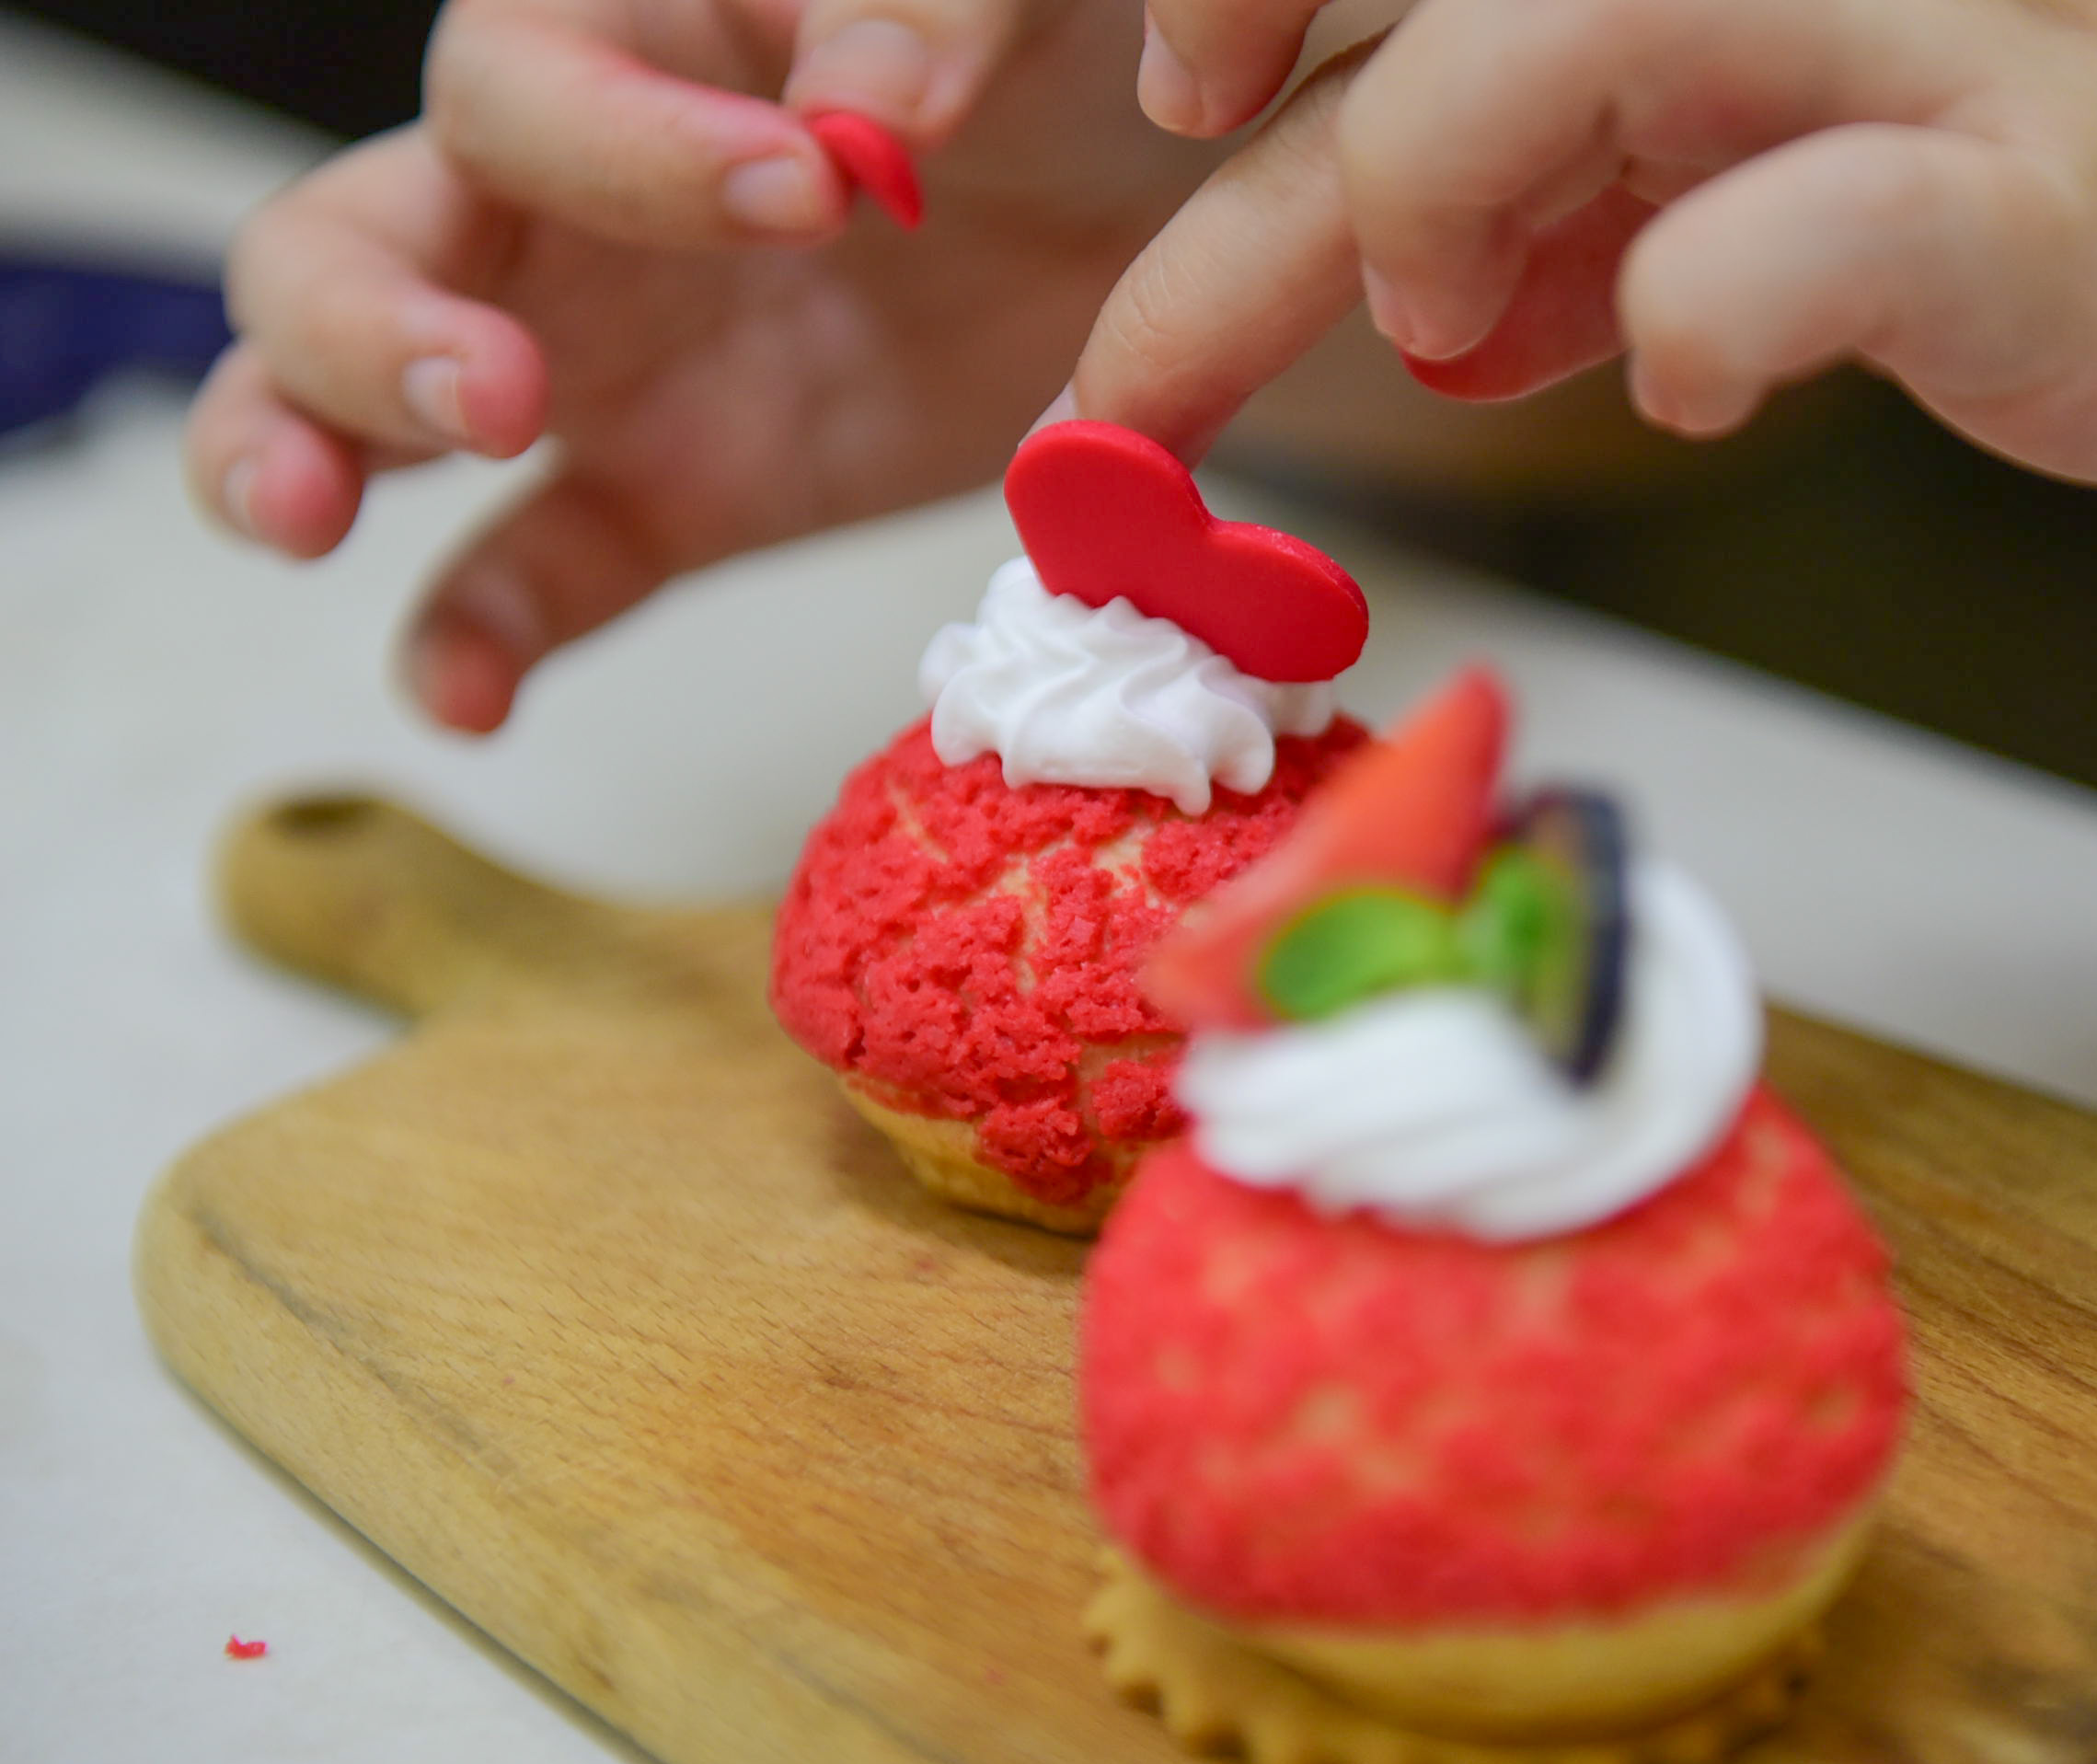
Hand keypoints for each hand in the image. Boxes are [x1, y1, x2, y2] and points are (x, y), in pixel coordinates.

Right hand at [185, 0, 1216, 731]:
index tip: (808, 189)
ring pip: (359, 397)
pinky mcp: (665, 493)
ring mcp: (590, 358)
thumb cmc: (1044, 60)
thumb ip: (919, 14)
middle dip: (367, 320)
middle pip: (349, 237)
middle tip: (492, 396)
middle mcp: (558, 195)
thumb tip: (865, 109)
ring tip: (305, 516)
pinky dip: (477, 636)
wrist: (1131, 210)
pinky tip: (465, 701)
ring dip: (304, 446)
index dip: (628, 140)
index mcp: (625, 31)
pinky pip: (532, 571)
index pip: (522, 76)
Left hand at [1084, 0, 2096, 534]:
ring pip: (1587, 11)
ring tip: (1450, 320)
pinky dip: (1709, 302)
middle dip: (1239, 125)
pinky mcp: (2090, 197)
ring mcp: (1973, 33)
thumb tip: (1440, 285)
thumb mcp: (1853, 129)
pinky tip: (1695, 377)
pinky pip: (1833, 220)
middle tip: (1135, 351)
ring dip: (1434, 181)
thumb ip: (1640, 171)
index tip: (1163, 113)